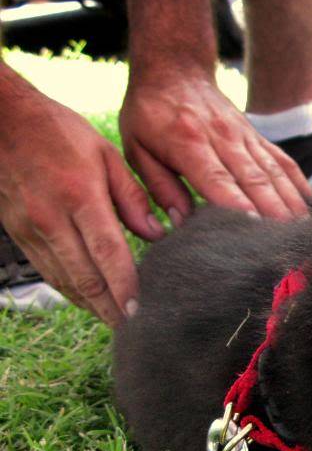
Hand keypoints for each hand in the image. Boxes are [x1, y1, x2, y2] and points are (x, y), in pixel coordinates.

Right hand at [0, 79, 158, 325]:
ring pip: (65, 280)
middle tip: (136, 332)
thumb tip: (156, 236)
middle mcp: (52, 219)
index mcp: (80, 198)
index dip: (125, 288)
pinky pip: (48, 270)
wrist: (1, 119)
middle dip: (111, 309)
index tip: (142, 312)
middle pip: (86, 278)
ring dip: (92, 306)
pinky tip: (89, 301)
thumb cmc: (60, 132)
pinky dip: (70, 290)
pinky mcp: (18, 232)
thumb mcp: (106, 155)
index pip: (108, 254)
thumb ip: (132, 198)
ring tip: (118, 323)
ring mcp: (31, 229)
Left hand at [119, 73, 311, 224]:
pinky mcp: (257, 137)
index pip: (218, 180)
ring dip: (292, 204)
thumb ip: (159, 187)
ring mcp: (245, 137)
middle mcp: (223, 138)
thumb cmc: (149, 113)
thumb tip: (181, 223)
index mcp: (188, 143)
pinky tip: (310, 207)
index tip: (254, 229)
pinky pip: (284, 162)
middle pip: (255, 181)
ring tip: (304, 232)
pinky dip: (299, 185)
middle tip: (287, 243)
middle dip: (274, 214)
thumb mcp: (136, 149)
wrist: (174, 69)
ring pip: (275, 174)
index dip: (237, 205)